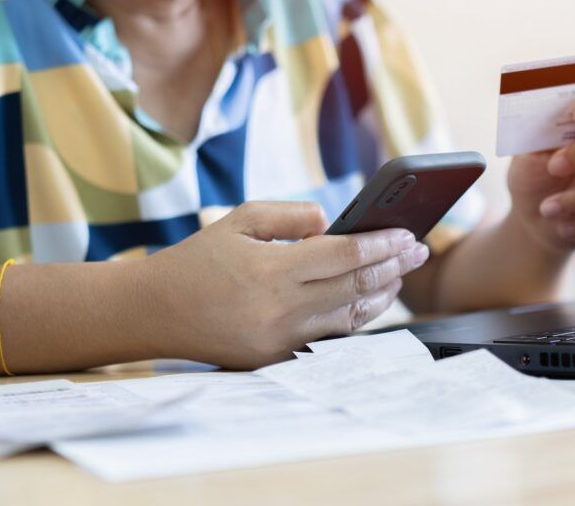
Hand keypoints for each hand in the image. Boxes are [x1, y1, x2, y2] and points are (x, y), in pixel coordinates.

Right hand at [139, 201, 428, 368]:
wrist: (155, 312)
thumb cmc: (198, 260)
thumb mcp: (240, 220)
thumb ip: (291, 216)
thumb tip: (332, 223)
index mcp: (271, 271)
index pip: (345, 255)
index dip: (382, 243)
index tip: (406, 234)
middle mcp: (281, 309)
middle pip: (355, 286)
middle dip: (394, 266)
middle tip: (419, 250)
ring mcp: (280, 339)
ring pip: (349, 316)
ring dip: (381, 294)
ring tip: (401, 274)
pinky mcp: (276, 358)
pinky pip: (328, 336)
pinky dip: (354, 316)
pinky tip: (369, 300)